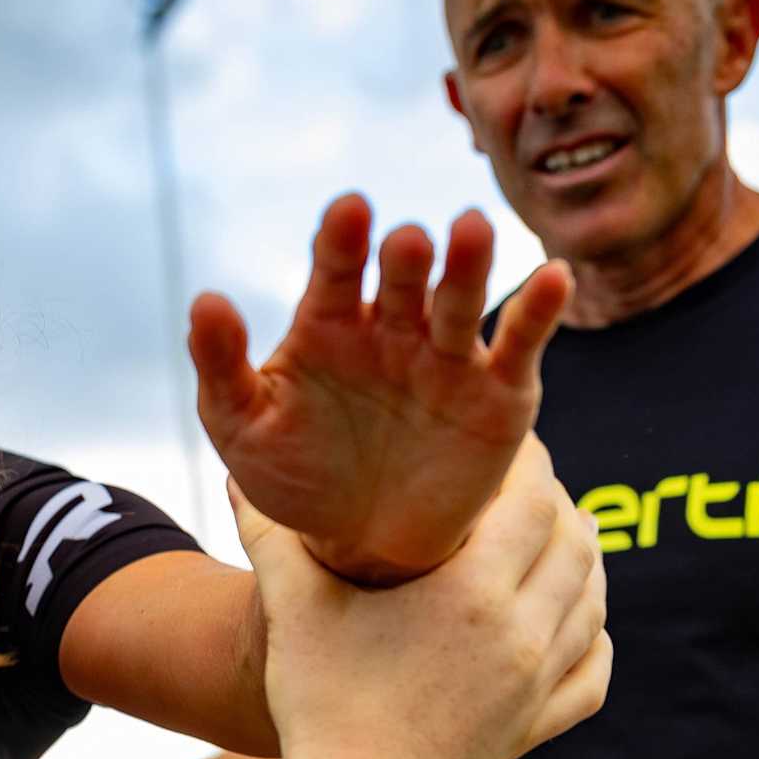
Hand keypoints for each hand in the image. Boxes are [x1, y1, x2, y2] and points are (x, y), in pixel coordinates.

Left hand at [189, 197, 570, 585]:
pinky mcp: (500, 391)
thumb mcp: (243, 428)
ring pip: (461, 300)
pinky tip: (555, 275)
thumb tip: (204, 301)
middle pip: (402, 279)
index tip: (348, 211)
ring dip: (468, 265)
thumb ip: (222, 367)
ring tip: (471, 230)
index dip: (341, 241)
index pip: (334, 270)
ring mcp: (449, 355)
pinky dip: (540, 311)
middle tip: (406, 242)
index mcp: (330, 324)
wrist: (360, 547)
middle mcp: (393, 327)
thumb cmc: (296, 476)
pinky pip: (522, 344)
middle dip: (405, 259)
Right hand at [239, 436, 609, 758]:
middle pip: (576, 540)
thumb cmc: (319, 703)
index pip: (535, 497)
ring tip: (556, 536)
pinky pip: (597, 670)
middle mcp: (521, 631)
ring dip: (584, 559)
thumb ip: (270, 535)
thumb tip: (236, 472)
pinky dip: (597, 636)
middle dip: (559, 502)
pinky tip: (576, 618)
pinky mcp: (539, 725)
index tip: (505, 444)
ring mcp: (539, 682)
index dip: (530, 458)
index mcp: (471, 591)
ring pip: (594, 599)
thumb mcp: (292, 610)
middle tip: (524, 487)